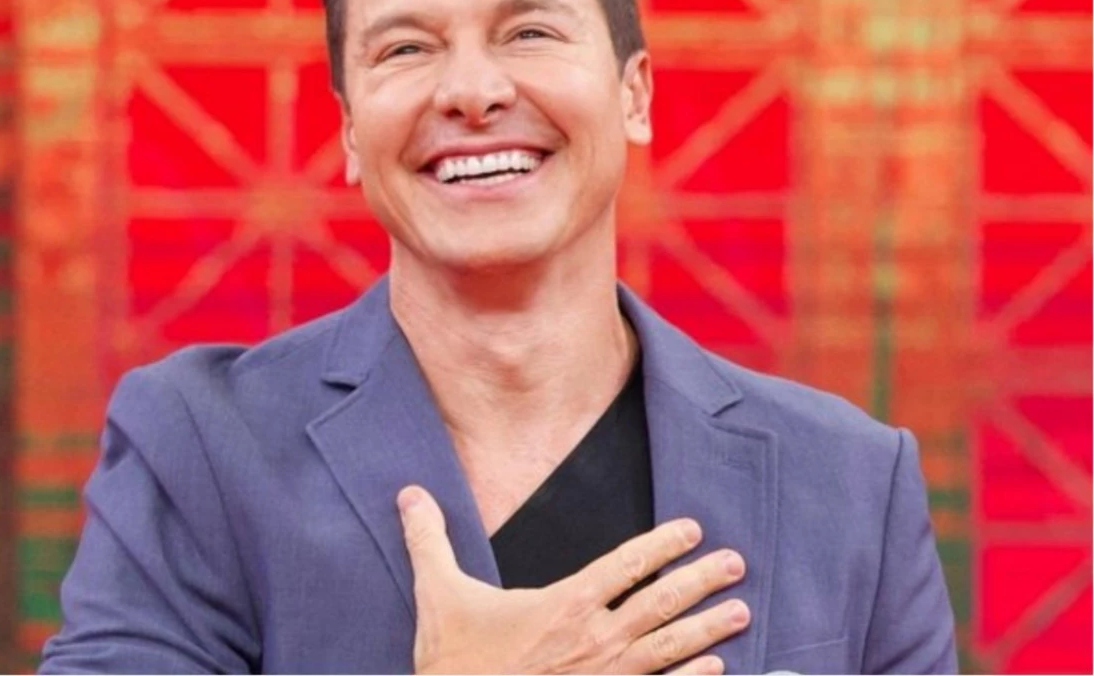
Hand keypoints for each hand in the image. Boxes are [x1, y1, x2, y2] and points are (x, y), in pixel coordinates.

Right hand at [397, 485, 749, 674]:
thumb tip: (410, 493)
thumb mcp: (439, 595)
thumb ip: (430, 540)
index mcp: (564, 605)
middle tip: (736, 562)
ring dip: (708, 627)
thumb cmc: (455, 664)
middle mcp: (595, 641)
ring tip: (741, 610)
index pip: (625, 565)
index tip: (691, 528)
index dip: (662, 544)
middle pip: (660, 603)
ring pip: (669, 647)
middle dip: (700, 579)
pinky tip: (718, 669)